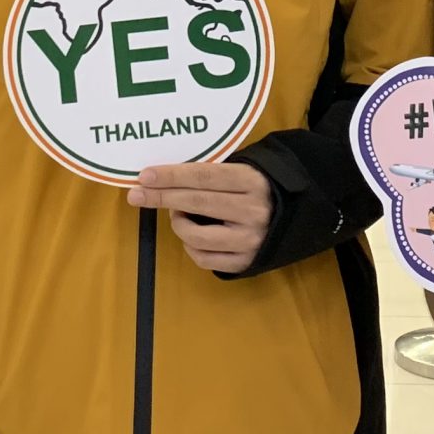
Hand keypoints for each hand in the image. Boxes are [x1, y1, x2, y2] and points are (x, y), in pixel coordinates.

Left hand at [129, 162, 272, 272]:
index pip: (204, 176)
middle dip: (161, 197)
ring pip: (196, 236)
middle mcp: (253, 211)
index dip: (172, 176)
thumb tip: (162, 179)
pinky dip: (190, 247)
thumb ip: (210, 174)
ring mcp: (250, 239)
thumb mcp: (242, 171)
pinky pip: (205, 259)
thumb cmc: (256, 189)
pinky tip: (191, 236)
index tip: (145, 176)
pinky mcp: (246, 262)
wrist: (297, 216)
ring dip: (177, 223)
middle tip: (136, 194)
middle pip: (196, 202)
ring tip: (177, 214)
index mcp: (251, 182)